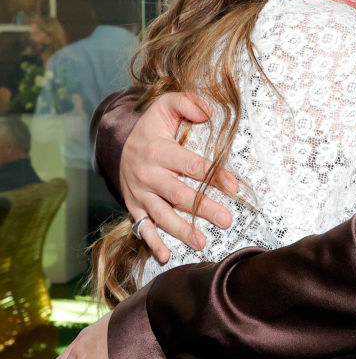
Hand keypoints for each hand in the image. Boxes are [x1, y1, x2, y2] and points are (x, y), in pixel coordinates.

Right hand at [120, 92, 237, 262]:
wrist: (119, 144)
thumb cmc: (153, 128)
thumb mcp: (166, 106)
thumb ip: (187, 102)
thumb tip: (208, 112)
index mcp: (158, 150)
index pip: (190, 165)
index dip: (213, 175)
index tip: (234, 186)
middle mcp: (147, 174)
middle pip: (178, 194)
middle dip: (203, 208)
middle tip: (226, 219)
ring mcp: (139, 193)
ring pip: (162, 215)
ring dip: (182, 231)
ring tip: (202, 243)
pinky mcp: (134, 206)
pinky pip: (142, 227)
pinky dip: (152, 243)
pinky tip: (165, 256)